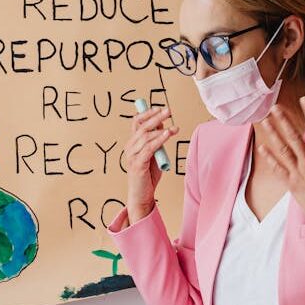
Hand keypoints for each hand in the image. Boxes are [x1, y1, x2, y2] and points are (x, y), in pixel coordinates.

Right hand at [124, 107, 179, 222]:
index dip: (147, 113)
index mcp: (132, 143)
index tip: (159, 108)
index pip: (136, 122)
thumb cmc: (148, 176)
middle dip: (156, 117)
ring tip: (174, 127)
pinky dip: (159, 140)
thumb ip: (156, 141)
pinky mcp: (137, 164)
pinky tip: (167, 134)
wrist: (141, 195)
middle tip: (169, 111)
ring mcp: (132, 156)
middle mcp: (130, 147)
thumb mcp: (154, 154)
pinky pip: (149, 148)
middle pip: (142, 126)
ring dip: (161, 129)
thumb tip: (162, 125)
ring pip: (146, 137)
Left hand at [258, 96, 304, 254]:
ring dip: (273, 135)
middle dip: (284, 120)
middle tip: (275, 107)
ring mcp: (298, 172)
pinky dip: (269, 158)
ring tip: (265, 122)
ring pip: (283, 149)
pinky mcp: (291, 183)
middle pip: (294, 136)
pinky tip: (262, 148)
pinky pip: (277, 169)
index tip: (304, 99)